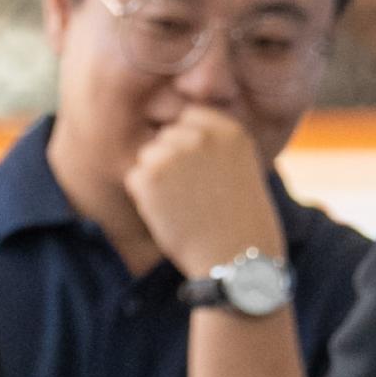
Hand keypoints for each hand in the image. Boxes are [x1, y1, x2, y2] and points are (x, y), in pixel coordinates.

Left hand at [130, 104, 281, 281]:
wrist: (237, 258)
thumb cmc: (241, 223)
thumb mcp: (241, 170)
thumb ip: (214, 147)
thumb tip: (177, 133)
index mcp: (229, 131)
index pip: (190, 118)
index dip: (189, 145)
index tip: (200, 173)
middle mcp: (202, 136)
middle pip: (166, 136)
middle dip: (171, 162)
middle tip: (191, 196)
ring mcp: (175, 154)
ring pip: (148, 155)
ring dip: (156, 179)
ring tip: (182, 207)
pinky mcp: (151, 177)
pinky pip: (134, 177)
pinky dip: (144, 199)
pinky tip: (169, 216)